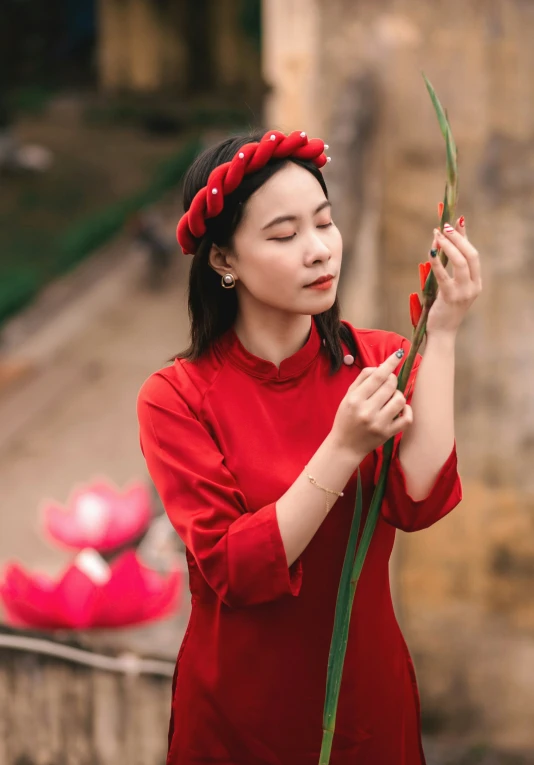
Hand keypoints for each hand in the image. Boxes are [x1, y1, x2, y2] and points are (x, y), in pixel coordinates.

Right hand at [330, 350, 412, 459]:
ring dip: (398, 395)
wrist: (345, 446)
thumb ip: (362, 379)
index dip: (390, 363)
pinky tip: (401, 409)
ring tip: (391, 398)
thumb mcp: (347, 396)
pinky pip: (406, 418)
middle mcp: (367, 411)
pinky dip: (407, 410)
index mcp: (355, 399)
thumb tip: (381, 366)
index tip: (399, 354)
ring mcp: (379, 423)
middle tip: (387, 384)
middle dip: (392, 380)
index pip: (377, 376)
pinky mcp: (388, 434)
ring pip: (399, 399)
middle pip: (390, 385)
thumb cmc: (346, 418)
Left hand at [426, 216, 481, 335]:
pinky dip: (437, 262)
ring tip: (437, 235)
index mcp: (476, 282)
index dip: (465, 237)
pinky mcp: (450, 297)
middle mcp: (473, 286)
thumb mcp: (451, 286)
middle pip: (470, 255)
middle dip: (457, 238)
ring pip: (460, 262)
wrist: (442, 332)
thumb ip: (450, 269)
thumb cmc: (444, 308)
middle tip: (444, 227)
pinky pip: (444, 275)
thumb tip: (444, 246)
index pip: (473, 254)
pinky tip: (431, 251)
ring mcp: (464, 292)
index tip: (457, 222)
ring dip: (448, 246)